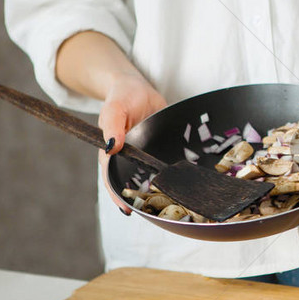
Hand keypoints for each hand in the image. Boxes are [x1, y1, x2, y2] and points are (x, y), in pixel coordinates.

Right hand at [97, 74, 166, 213]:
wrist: (137, 87)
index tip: (127, 210)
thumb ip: (112, 124)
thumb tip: (111, 145)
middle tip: (157, 213)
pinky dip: (174, 173)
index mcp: (112, 152)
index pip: (113, 178)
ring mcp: (145, 155)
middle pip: (134, 183)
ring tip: (175, 204)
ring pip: (152, 176)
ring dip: (161, 189)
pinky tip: (187, 181)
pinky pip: (166, 163)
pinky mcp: (160, 149)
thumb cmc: (122, 96)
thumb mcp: (115, 107)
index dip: (119, 195)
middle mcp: (129, 158)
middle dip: (143, 198)